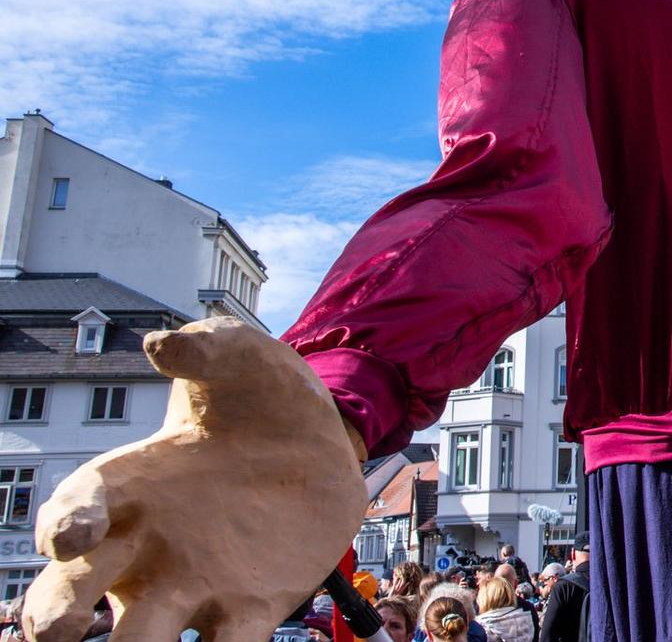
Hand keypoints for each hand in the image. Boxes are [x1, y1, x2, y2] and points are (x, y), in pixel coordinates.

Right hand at [22, 318, 365, 641]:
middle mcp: (149, 545)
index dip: (65, 525)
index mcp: (134, 485)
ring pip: (141, 640)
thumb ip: (206, 348)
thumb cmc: (267, 398)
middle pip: (77, 592)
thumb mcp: (243, 359)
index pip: (75, 509)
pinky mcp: (251, 606)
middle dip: (55, 615)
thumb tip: (163, 345)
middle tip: (56, 632)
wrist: (330, 439)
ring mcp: (196, 582)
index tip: (72, 535)